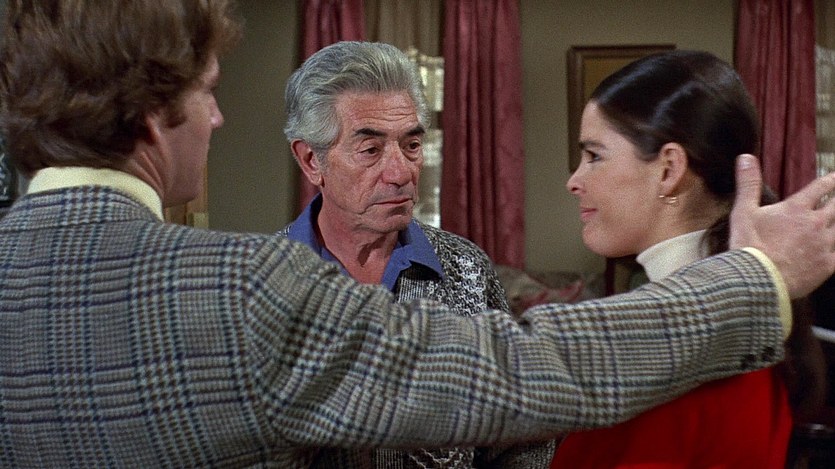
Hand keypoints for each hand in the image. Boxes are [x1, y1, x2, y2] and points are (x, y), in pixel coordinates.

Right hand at [730, 154, 834, 297]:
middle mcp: (815, 223)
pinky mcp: (828, 265)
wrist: (758, 279)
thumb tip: (746, 157)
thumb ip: (748, 184)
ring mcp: (824, 245)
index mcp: (796, 209)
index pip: (820, 187)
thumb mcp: (743, 212)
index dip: (830, 180)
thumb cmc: (749, 246)